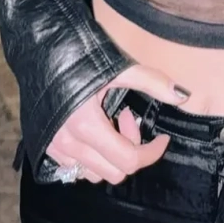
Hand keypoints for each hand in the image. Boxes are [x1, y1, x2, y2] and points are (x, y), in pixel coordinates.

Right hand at [46, 63, 188, 184]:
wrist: (40, 49)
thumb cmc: (81, 56)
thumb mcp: (118, 67)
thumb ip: (152, 82)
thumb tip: (183, 95)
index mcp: (87, 125)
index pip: (128, 160)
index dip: (151, 152)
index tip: (162, 137)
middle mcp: (68, 144)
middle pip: (114, 172)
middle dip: (131, 149)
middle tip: (128, 117)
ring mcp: (55, 148)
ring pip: (95, 173)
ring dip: (111, 154)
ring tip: (110, 121)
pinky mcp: (47, 148)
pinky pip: (77, 168)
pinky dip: (94, 156)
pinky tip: (95, 129)